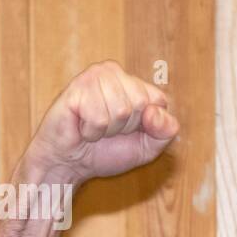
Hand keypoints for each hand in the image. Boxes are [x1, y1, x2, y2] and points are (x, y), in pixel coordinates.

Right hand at [0, 61, 180, 236]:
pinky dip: (91, 131)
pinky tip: (81, 127)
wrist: (70, 164)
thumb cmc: (107, 151)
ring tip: (93, 127)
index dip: (147, 125)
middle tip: (107, 130)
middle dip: (125, 127)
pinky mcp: (76, 88)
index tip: (128, 130)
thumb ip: (166, 131)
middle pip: (140, 103)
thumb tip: (155, 112)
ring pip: (121, 110)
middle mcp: (113, 72)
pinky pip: (99, 117)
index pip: (158, 100)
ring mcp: (93, 76)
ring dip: (107, 129)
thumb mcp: (148, 147)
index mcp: (133, 82)